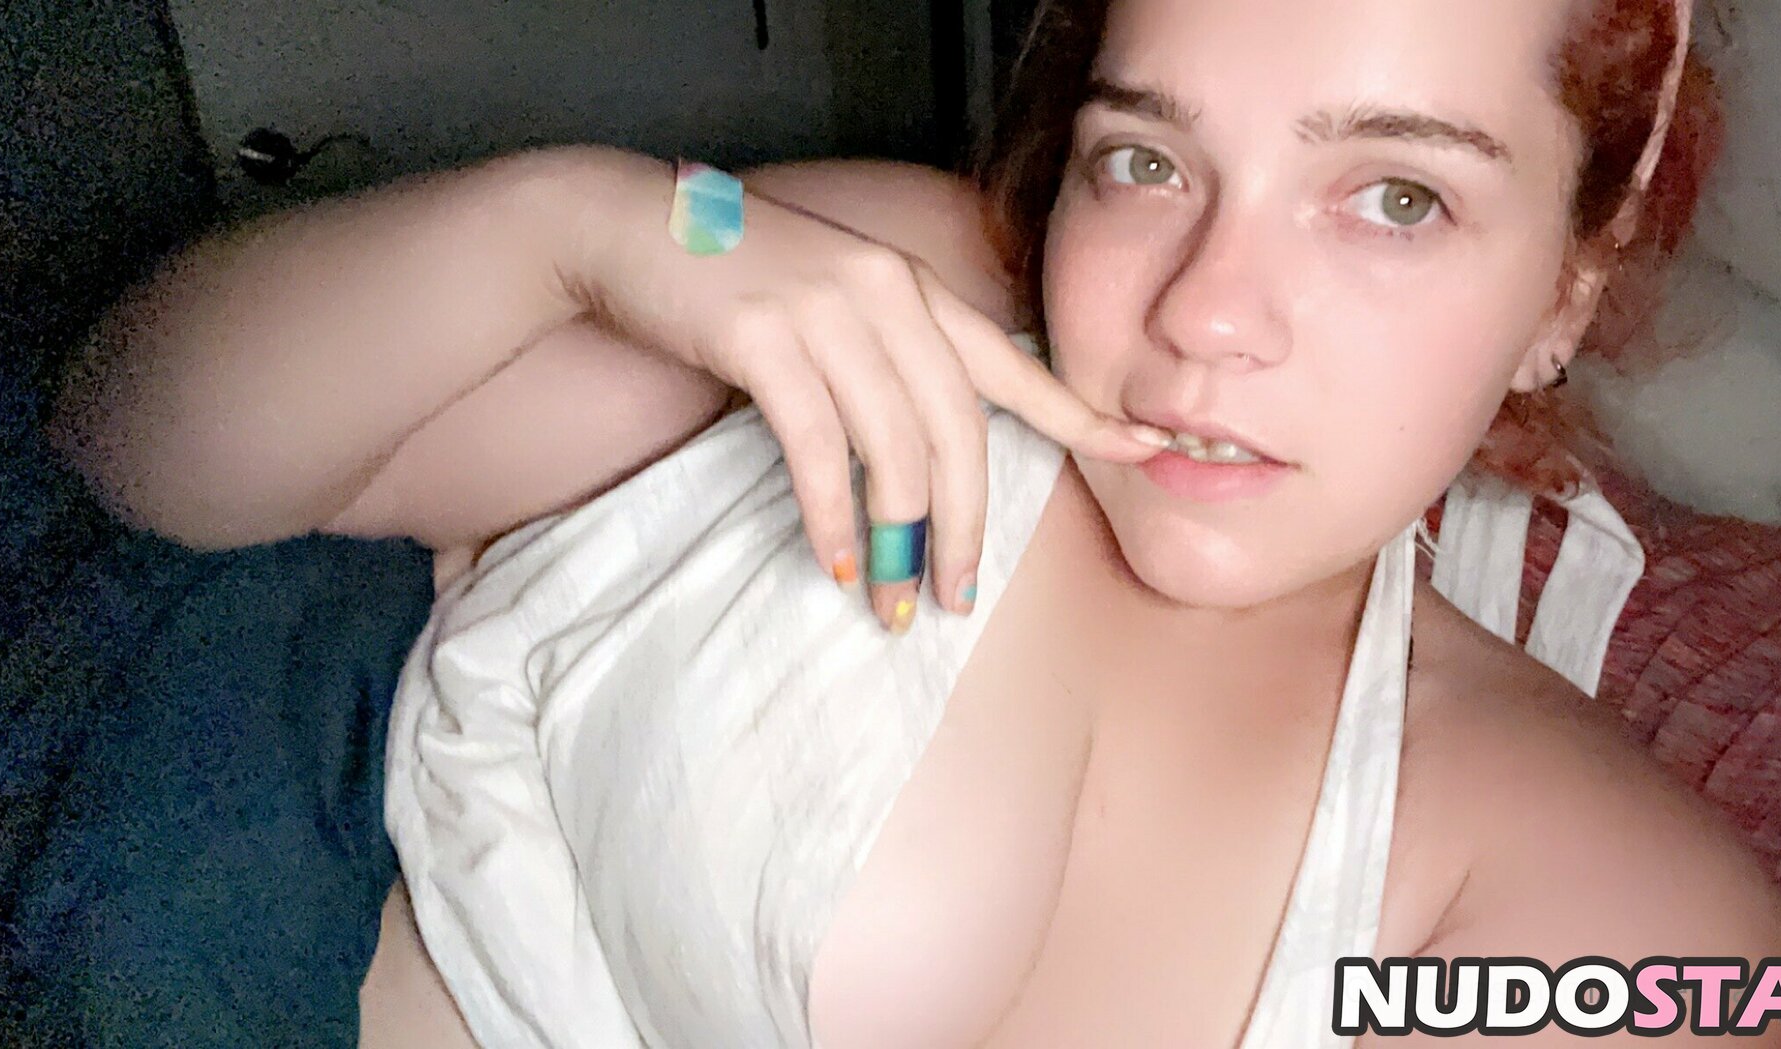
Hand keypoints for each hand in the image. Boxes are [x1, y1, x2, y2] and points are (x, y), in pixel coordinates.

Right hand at [606, 174, 1170, 632]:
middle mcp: (886, 295)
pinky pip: (817, 448)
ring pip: (892, 450)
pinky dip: (830, 516)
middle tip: (958, 601)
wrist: (635, 227)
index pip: (1014, 367)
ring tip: (890, 604)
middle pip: (959, 432)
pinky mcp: (763, 335)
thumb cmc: (736, 282)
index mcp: (914, 289)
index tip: (1145, 452)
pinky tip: (831, 561)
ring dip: (895, 542)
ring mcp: (826, 311)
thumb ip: (887, 360)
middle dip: (965, 528)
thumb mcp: (833, 304)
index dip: (1081, 415)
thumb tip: (923, 459)